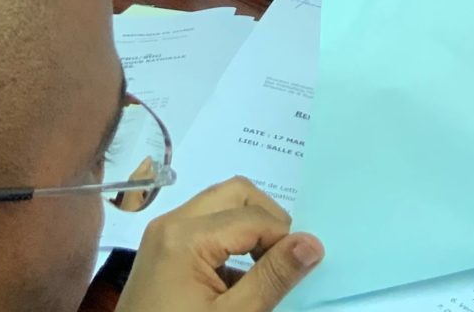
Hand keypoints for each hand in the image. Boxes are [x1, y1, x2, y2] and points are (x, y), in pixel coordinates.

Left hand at [122, 178, 323, 311]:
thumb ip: (273, 278)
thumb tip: (312, 243)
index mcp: (186, 236)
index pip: (253, 217)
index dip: (286, 238)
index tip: (304, 267)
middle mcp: (171, 222)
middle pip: (235, 194)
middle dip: (268, 220)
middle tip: (286, 261)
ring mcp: (162, 234)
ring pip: (219, 206)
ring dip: (250, 229)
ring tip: (267, 271)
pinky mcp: (161, 249)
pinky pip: (204, 226)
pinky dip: (229, 241)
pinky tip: (241, 280)